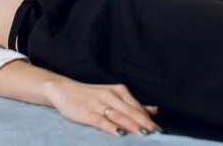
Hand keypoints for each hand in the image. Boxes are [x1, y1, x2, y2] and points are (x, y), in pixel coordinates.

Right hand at [43, 77, 159, 136]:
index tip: (159, 129)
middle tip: (156, 132)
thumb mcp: (112, 96)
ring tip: (143, 134)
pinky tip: (119, 133)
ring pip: (118, 115)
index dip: (148, 118)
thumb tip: (154, 110)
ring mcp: (98, 103)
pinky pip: (101, 121)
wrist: (63, 90)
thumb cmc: (90, 95)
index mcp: (118, 90)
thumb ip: (133, 104)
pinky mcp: (87, 112)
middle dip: (144, 122)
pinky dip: (111, 127)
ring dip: (132, 125)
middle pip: (130, 111)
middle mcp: (110, 95)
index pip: (136, 106)